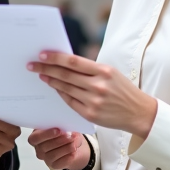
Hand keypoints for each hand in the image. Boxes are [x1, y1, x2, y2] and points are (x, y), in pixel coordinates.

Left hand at [28, 52, 157, 136]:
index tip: (42, 54)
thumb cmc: (122, 90)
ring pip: (65, 88)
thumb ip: (90, 69)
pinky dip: (61, 94)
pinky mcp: (90, 114)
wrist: (138, 112)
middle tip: (32, 65)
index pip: (73, 61)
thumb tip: (65, 62)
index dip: (55, 57)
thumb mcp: (111, 73)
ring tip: (41, 75)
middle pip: (65, 75)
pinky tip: (54, 88)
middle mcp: (98, 85)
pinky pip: (69, 102)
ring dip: (51, 81)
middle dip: (46, 68)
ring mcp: (93, 101)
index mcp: (104, 71)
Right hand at [28, 128, 90, 169]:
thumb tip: (68, 129)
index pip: (35, 138)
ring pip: (52, 155)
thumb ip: (63, 126)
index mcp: (37, 136)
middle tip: (70, 136)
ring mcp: (45, 158)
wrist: (72, 144)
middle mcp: (39, 148)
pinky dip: (68, 157)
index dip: (46, 134)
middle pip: (44, 147)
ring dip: (65, 148)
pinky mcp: (53, 165)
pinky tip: (74, 152)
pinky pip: (59, 163)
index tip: (58, 130)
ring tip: (74, 144)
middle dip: (59, 140)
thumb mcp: (64, 126)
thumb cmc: (65, 132)